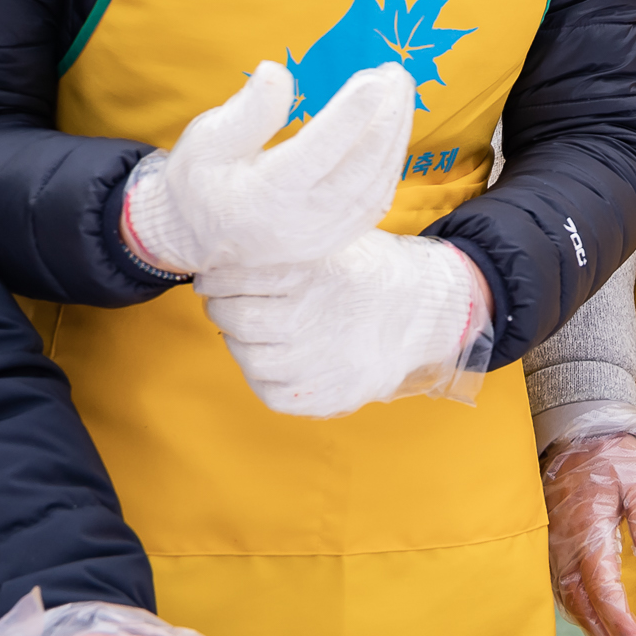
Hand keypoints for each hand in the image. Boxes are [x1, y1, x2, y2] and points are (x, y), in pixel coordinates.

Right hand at [122, 64, 410, 275]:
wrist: (197, 238)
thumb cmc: (200, 180)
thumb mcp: (206, 140)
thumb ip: (245, 112)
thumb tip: (276, 72)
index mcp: (263, 195)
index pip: (315, 152)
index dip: (349, 115)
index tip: (374, 78)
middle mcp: (299, 221)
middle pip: (358, 167)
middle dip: (386, 117)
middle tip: (395, 72)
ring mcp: (322, 235)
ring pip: (375, 184)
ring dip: (395, 135)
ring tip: (399, 90)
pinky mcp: (335, 238)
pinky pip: (375, 200)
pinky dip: (390, 162)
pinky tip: (393, 128)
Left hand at [201, 231, 492, 417]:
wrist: (421, 314)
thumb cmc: (370, 271)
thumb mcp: (338, 240)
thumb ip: (290, 243)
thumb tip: (230, 244)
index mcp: (318, 273)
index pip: (239, 276)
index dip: (217, 275)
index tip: (214, 273)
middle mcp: (315, 319)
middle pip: (238, 318)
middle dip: (221, 306)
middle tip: (222, 299)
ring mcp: (320, 363)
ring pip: (249, 358)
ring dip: (238, 340)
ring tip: (247, 328)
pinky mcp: (325, 396)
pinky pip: (270, 391)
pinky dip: (261, 373)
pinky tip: (270, 354)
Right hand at [541, 408, 635, 635]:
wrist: (575, 432)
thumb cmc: (611, 455)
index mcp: (587, 532)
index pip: (604, 592)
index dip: (621, 626)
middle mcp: (564, 547)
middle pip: (584, 608)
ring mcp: (554, 548)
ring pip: (571, 604)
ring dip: (596, 633)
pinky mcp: (552, 547)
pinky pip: (563, 591)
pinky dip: (582, 615)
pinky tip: (597, 625)